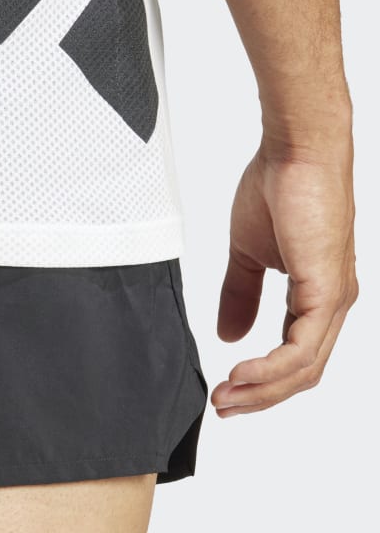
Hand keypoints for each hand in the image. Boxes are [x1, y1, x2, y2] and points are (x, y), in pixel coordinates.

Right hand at [211, 137, 357, 415]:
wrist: (297, 152)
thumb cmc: (279, 188)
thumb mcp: (248, 252)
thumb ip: (240, 293)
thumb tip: (228, 332)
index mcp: (317, 296)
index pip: (295, 357)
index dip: (261, 380)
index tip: (226, 390)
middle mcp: (332, 305)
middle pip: (302, 374)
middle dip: (260, 396)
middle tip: (223, 406)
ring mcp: (333, 300)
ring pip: (304, 369)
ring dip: (262, 389)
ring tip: (227, 395)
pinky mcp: (326, 291)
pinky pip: (302, 348)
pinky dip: (271, 368)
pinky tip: (244, 371)